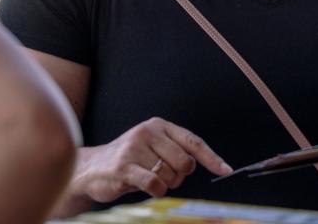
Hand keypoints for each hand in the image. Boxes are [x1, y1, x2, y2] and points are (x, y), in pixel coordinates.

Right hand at [73, 117, 231, 203]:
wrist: (91, 168)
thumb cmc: (128, 160)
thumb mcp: (152, 147)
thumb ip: (176, 150)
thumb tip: (208, 163)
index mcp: (158, 125)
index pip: (193, 141)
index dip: (211, 157)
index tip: (226, 170)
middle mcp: (147, 132)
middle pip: (184, 162)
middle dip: (179, 176)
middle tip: (163, 176)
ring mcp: (134, 148)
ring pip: (170, 175)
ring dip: (164, 184)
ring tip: (148, 178)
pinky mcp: (124, 166)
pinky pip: (155, 184)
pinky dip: (156, 190)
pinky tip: (145, 186)